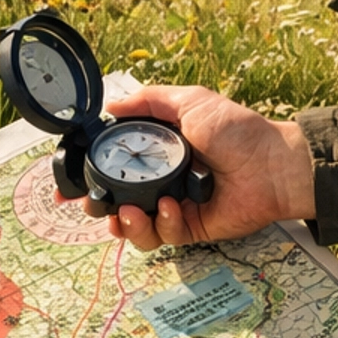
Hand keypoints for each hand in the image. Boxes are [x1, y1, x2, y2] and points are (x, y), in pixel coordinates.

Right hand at [57, 84, 315, 251]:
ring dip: (125, 223)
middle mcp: (161, 181)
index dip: (86, 178)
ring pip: (134, 228)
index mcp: (157, 152)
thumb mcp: (189, 102)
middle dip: (98, 208)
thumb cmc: (235, 130)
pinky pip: (163, 236)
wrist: (272, 163)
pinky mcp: (190, 229)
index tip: (65, 187)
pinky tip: (171, 208)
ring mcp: (174, 207)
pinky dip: (160, 224)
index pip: (111, 168)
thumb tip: (111, 104)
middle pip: (114, 203)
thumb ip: (148, 101)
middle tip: (93, 205)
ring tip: (127, 212)